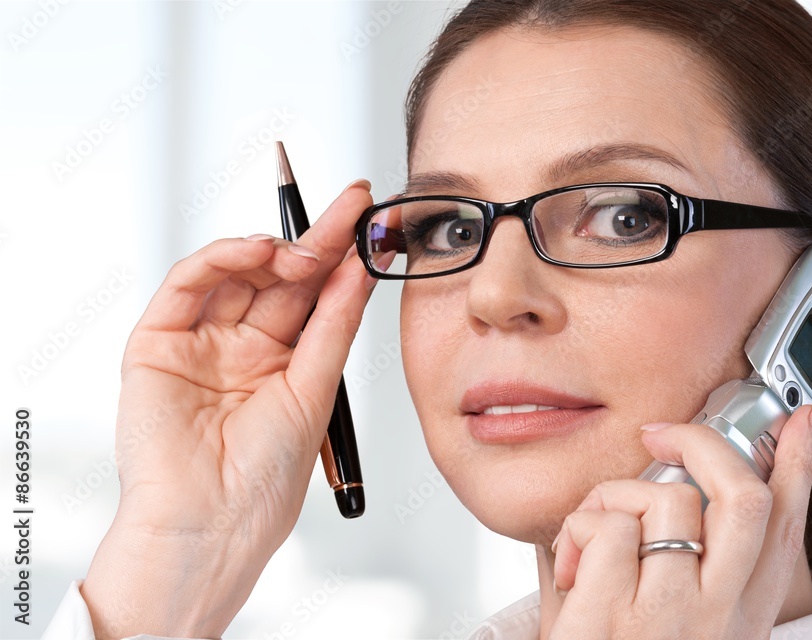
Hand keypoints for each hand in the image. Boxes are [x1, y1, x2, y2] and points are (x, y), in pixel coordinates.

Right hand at [80, 181, 374, 638]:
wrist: (211, 526)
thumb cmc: (265, 478)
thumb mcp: (315, 389)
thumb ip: (334, 323)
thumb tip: (363, 267)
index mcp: (283, 363)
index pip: (315, 294)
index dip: (343, 254)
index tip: (373, 217)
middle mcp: (242, 347)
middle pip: (281, 277)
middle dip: (318, 238)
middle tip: (354, 205)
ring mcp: (200, 343)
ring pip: (236, 273)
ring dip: (275, 249)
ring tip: (309, 249)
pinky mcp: (157, 342)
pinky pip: (188, 284)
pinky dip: (222, 258)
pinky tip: (261, 252)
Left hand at [550, 400, 811, 638]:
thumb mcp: (677, 621)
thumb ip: (688, 563)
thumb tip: (678, 487)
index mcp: (739, 614)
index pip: (785, 527)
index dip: (800, 464)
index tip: (804, 417)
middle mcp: (717, 615)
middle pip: (743, 498)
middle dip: (703, 443)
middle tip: (664, 432)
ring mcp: (669, 616)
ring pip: (665, 497)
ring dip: (615, 495)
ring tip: (594, 534)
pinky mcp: (614, 617)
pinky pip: (607, 526)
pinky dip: (580, 527)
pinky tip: (573, 564)